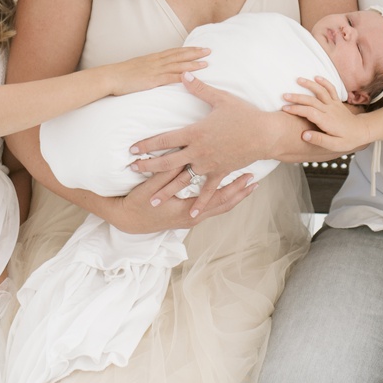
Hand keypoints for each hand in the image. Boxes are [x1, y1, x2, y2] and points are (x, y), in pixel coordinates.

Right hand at [108, 46, 209, 95]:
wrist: (110, 77)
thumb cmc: (121, 74)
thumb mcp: (137, 67)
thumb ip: (148, 68)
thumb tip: (154, 71)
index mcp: (153, 58)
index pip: (174, 51)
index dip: (188, 49)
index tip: (199, 47)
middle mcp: (156, 61)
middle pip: (179, 55)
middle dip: (195, 53)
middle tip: (209, 50)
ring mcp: (155, 69)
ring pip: (178, 65)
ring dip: (193, 64)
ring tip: (206, 63)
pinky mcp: (152, 79)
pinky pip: (170, 78)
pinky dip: (182, 77)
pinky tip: (192, 78)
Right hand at [108, 166, 257, 231]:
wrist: (127, 222)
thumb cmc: (138, 204)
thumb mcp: (153, 188)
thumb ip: (168, 174)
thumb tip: (185, 160)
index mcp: (188, 212)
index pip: (219, 199)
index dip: (234, 188)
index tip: (248, 177)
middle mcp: (193, 218)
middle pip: (224, 205)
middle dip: (240, 193)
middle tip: (255, 181)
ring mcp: (190, 218)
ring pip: (218, 208)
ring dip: (233, 197)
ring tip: (247, 186)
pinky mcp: (186, 216)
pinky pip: (210, 208)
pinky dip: (221, 200)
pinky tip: (226, 192)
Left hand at [127, 77, 278, 196]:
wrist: (265, 134)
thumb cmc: (244, 114)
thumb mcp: (221, 98)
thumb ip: (199, 88)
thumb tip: (183, 74)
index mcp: (196, 132)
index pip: (165, 140)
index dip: (147, 144)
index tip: (132, 149)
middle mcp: (199, 151)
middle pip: (168, 162)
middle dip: (148, 167)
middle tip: (132, 170)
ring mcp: (209, 165)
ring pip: (183, 180)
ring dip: (166, 190)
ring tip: (152, 200)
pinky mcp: (220, 173)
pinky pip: (208, 191)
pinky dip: (200, 203)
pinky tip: (191, 215)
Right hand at [280, 77, 370, 152]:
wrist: (362, 131)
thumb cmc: (348, 139)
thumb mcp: (334, 145)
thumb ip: (319, 140)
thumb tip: (304, 135)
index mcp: (327, 121)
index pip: (309, 112)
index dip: (296, 109)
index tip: (285, 108)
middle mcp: (330, 110)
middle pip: (311, 100)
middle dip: (297, 97)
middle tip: (284, 96)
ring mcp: (333, 104)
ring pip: (320, 91)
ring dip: (309, 84)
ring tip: (298, 80)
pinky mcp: (337, 102)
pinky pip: (331, 89)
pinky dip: (324, 82)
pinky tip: (316, 77)